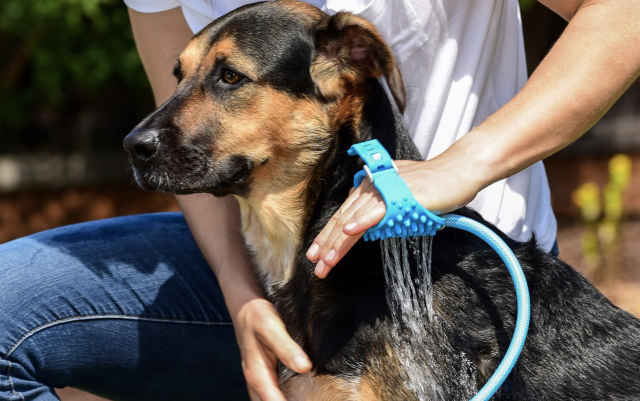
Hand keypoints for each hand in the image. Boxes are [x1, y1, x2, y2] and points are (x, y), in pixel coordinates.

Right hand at [234, 298, 311, 400]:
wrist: (245, 307)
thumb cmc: (256, 316)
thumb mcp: (270, 327)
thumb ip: (285, 347)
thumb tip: (304, 367)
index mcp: (257, 373)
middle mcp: (256, 380)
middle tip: (312, 398)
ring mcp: (260, 378)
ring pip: (271, 399)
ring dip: (287, 399)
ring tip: (308, 396)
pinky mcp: (266, 374)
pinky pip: (274, 391)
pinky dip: (286, 394)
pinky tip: (301, 391)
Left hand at [306, 157, 483, 277]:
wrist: (456, 172)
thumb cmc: (431, 186)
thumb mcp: (399, 196)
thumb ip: (381, 208)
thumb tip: (368, 224)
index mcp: (368, 188)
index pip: (342, 216)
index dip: (327, 237)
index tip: (317, 256)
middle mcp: (370, 188)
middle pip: (343, 220)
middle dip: (327, 245)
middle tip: (316, 266)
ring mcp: (383, 191)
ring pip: (355, 220)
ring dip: (339, 243)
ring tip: (327, 262)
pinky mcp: (398, 196)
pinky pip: (375, 212)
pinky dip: (361, 222)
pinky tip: (348, 233)